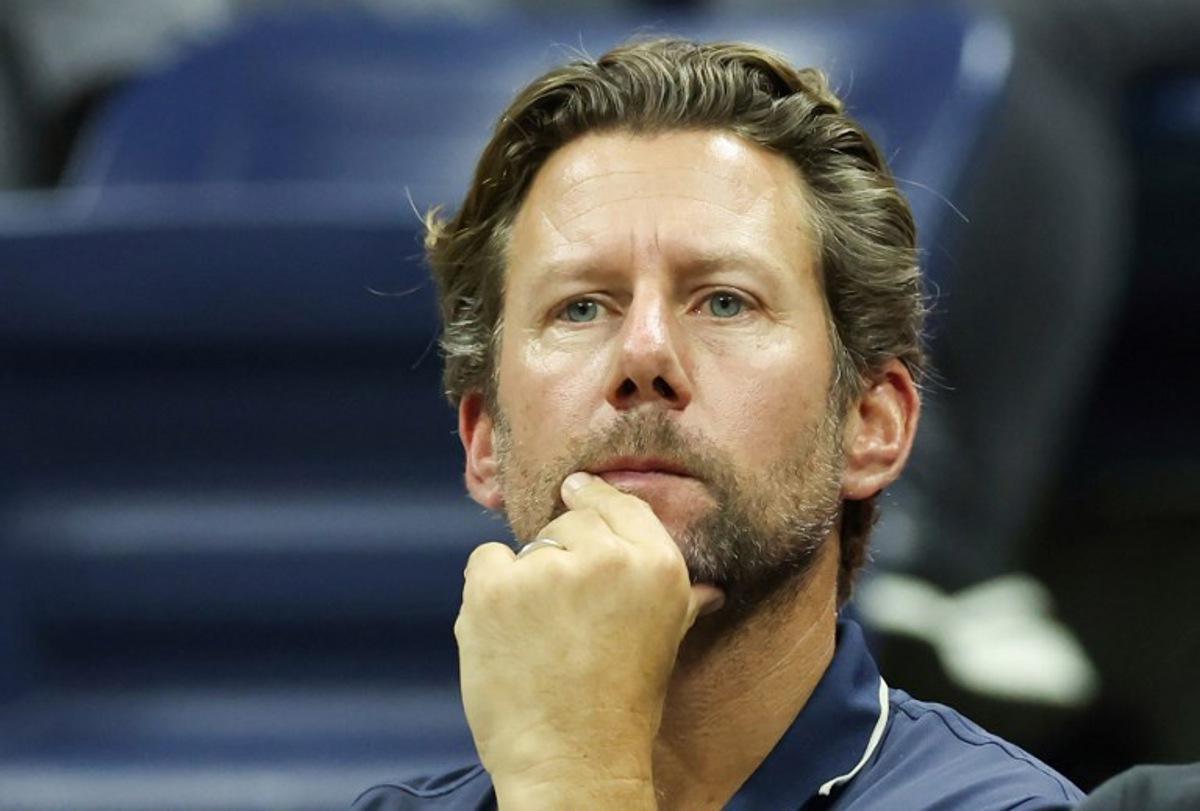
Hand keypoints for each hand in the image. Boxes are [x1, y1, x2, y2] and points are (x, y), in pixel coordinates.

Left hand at [454, 471, 723, 807]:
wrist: (572, 761)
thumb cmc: (621, 708)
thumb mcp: (665, 644)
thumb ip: (682, 602)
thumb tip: (712, 588)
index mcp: (657, 566)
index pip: (621, 505)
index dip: (595, 495)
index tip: (577, 488)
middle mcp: (606, 558)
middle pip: (571, 522)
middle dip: (563, 555)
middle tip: (565, 614)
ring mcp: (546, 569)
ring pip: (529, 545)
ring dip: (527, 578)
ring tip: (538, 635)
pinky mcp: (495, 586)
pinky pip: (486, 559)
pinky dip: (489, 588)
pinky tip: (507, 630)